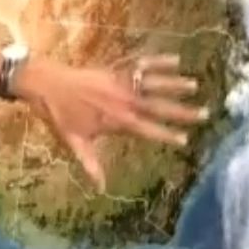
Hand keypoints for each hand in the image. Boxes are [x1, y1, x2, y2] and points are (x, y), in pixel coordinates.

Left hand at [16, 52, 209, 190]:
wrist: (44, 84)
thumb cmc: (58, 115)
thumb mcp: (73, 142)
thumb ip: (90, 164)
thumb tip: (100, 189)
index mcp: (115, 121)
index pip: (147, 130)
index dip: (166, 135)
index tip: (185, 140)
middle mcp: (122, 101)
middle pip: (157, 106)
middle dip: (181, 111)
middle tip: (204, 113)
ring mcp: (119, 82)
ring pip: (152, 83)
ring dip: (173, 84)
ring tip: (194, 85)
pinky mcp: (115, 68)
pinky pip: (139, 63)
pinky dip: (157, 61)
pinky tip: (175, 59)